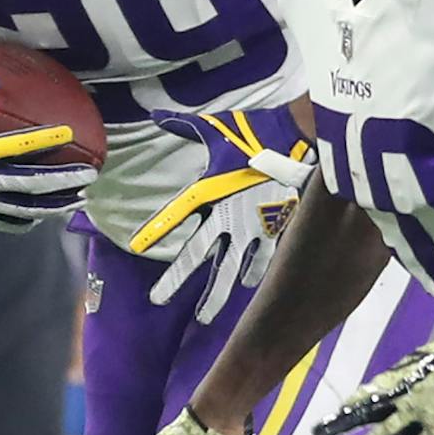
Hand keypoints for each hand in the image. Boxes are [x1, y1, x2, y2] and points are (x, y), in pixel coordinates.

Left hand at [140, 107, 315, 321]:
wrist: (298, 139)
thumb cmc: (254, 132)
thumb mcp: (214, 126)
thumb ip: (182, 124)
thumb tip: (156, 116)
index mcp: (208, 193)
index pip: (173, 216)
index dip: (154, 232)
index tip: (135, 247)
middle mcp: (226, 217)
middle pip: (196, 255)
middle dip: (176, 279)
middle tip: (158, 299)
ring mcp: (251, 228)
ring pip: (229, 270)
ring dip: (216, 295)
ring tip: (204, 318)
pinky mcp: (274, 230)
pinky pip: (262, 260)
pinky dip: (254, 274)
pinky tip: (247, 289)